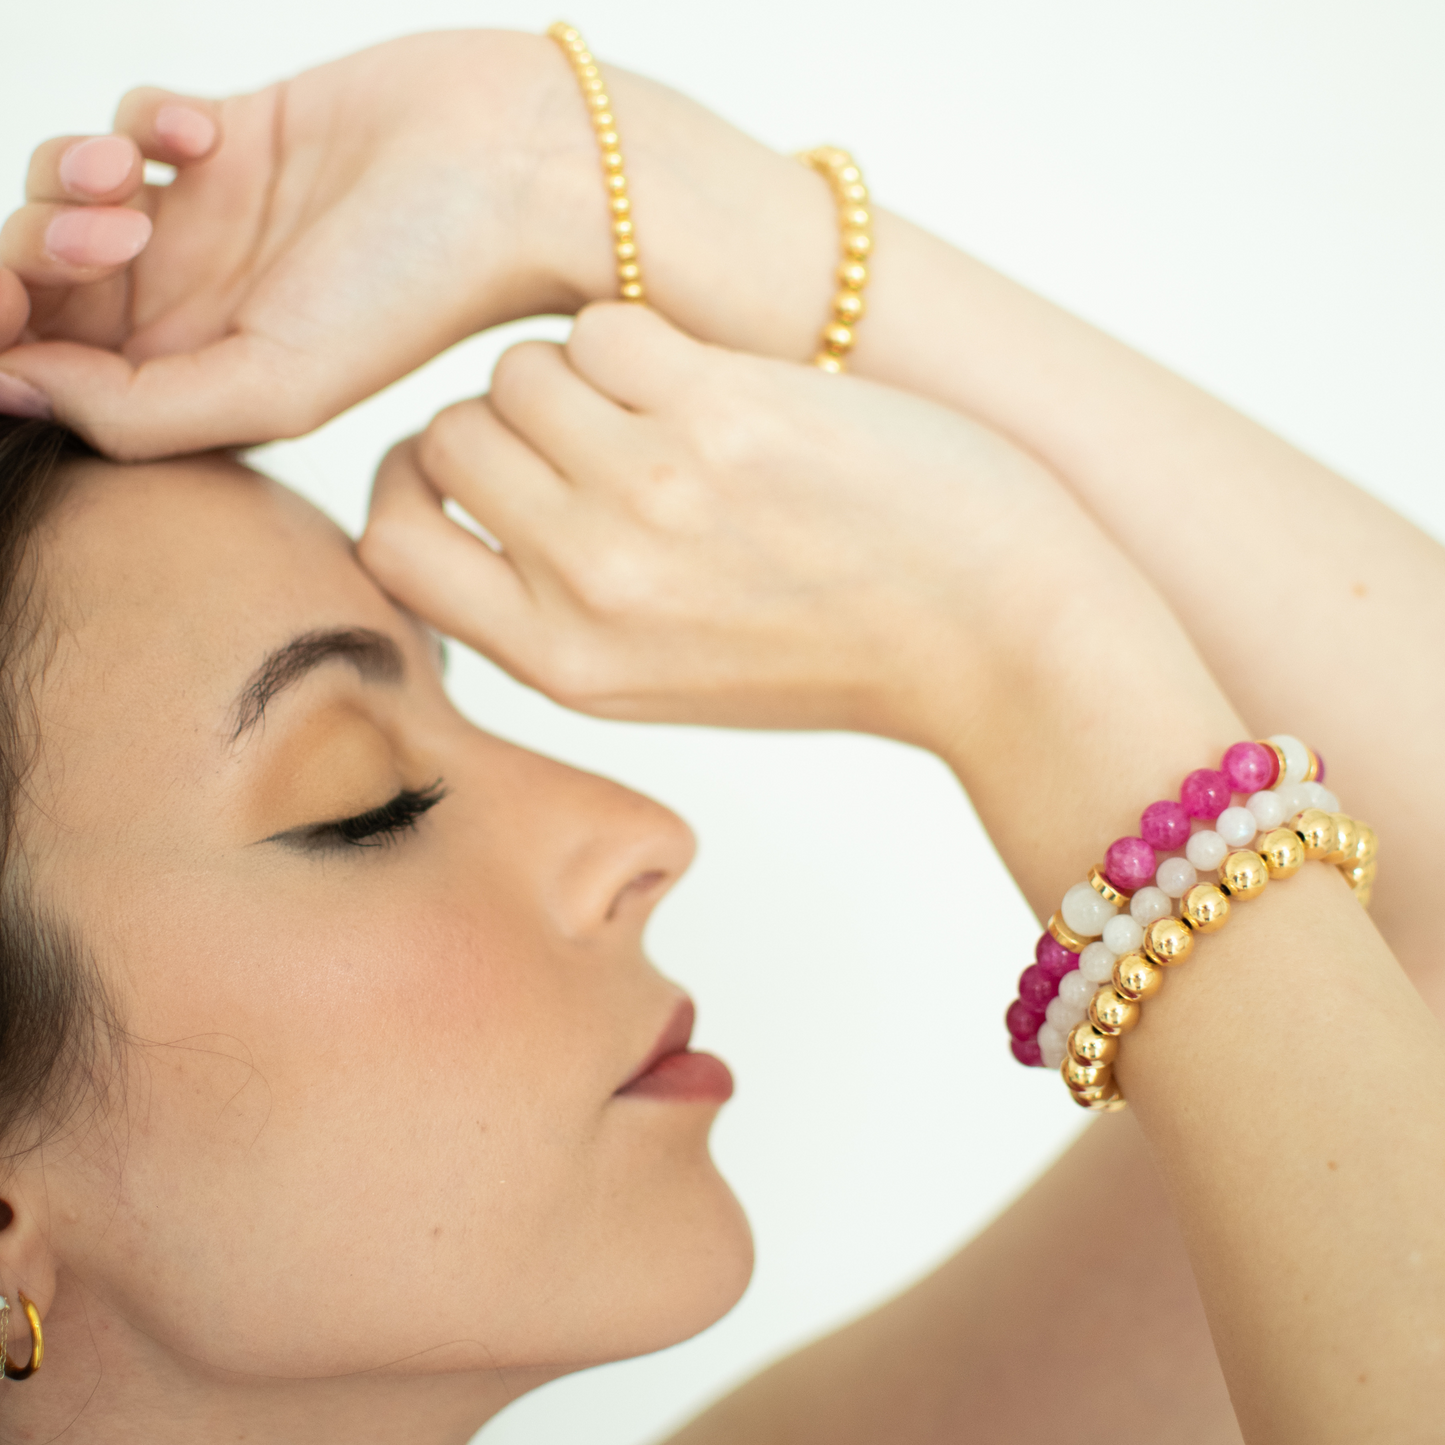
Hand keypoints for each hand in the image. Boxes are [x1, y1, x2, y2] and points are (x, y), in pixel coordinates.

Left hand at [0, 32, 605, 456]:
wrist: (514, 172)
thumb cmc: (422, 290)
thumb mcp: (279, 385)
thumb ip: (141, 412)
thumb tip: (11, 388)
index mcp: (204, 386)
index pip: (52, 376)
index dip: (2, 337)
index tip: (9, 307)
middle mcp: (197, 313)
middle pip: (41, 287)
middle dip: (30, 253)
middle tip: (107, 234)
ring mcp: (210, 226)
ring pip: (67, 197)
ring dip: (71, 176)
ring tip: (138, 179)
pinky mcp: (231, 140)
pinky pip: (131, 122)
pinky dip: (142, 119)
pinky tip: (211, 136)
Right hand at [359, 303, 1107, 748]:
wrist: (991, 636)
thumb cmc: (836, 655)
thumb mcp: (663, 679)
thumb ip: (555, 614)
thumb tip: (467, 504)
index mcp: (563, 665)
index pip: (391, 553)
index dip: (402, 492)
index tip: (449, 471)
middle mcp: (589, 584)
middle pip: (448, 439)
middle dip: (499, 423)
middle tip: (583, 430)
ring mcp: (649, 494)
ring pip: (518, 370)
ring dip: (574, 374)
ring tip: (657, 407)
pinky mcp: (720, 413)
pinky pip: (602, 327)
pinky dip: (640, 337)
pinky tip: (705, 377)